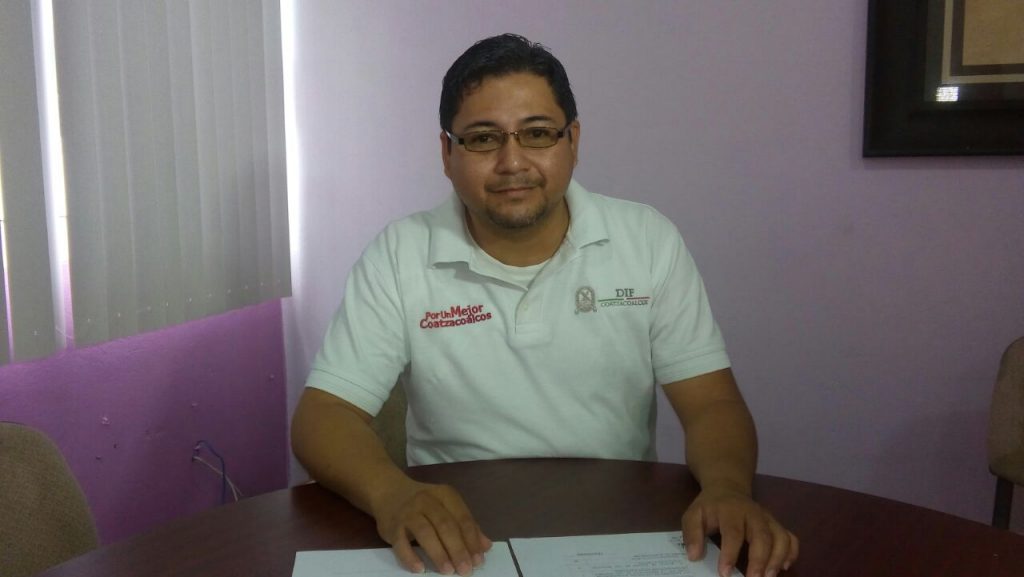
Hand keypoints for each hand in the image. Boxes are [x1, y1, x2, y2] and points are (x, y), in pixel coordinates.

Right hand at [373, 479, 491, 575]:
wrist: (388, 491)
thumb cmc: (424, 504)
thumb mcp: (446, 507)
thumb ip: (466, 525)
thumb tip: (485, 546)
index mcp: (445, 495)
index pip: (462, 518)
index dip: (472, 540)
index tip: (478, 560)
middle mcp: (427, 501)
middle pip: (446, 525)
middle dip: (458, 549)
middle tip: (465, 570)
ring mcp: (408, 512)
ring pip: (425, 533)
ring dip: (438, 553)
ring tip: (448, 571)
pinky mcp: (392, 525)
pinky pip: (401, 543)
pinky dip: (410, 557)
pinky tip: (420, 569)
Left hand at [681, 486, 797, 576]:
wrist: (727, 488)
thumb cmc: (710, 507)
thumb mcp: (693, 515)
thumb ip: (692, 534)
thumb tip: (694, 556)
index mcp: (731, 511)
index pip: (733, 532)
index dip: (730, 554)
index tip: (724, 573)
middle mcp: (754, 514)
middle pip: (763, 536)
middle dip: (760, 560)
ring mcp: (768, 519)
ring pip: (781, 537)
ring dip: (778, 558)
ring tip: (769, 576)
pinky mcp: (776, 525)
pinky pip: (791, 538)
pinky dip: (791, 553)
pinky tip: (783, 567)